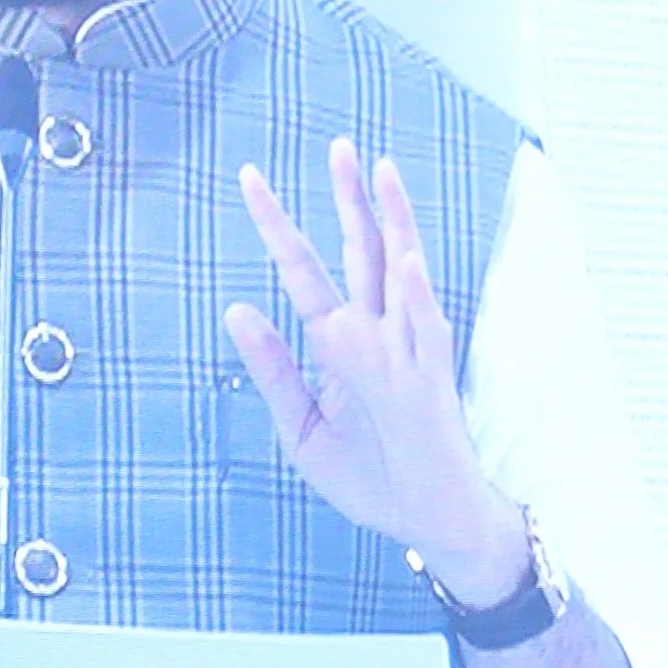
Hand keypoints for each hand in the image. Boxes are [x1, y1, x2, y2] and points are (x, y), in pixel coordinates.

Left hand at [224, 140, 532, 605]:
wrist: (426, 523)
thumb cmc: (371, 477)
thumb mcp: (300, 427)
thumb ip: (272, 371)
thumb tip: (237, 310)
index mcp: (342, 345)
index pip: (307, 274)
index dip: (279, 228)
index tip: (251, 179)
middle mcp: (377, 336)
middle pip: (361, 253)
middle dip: (347, 200)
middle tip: (337, 145)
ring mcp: (407, 353)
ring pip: (399, 273)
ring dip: (391, 221)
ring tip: (379, 169)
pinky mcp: (431, 381)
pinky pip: (424, 329)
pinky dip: (413, 292)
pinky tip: (402, 255)